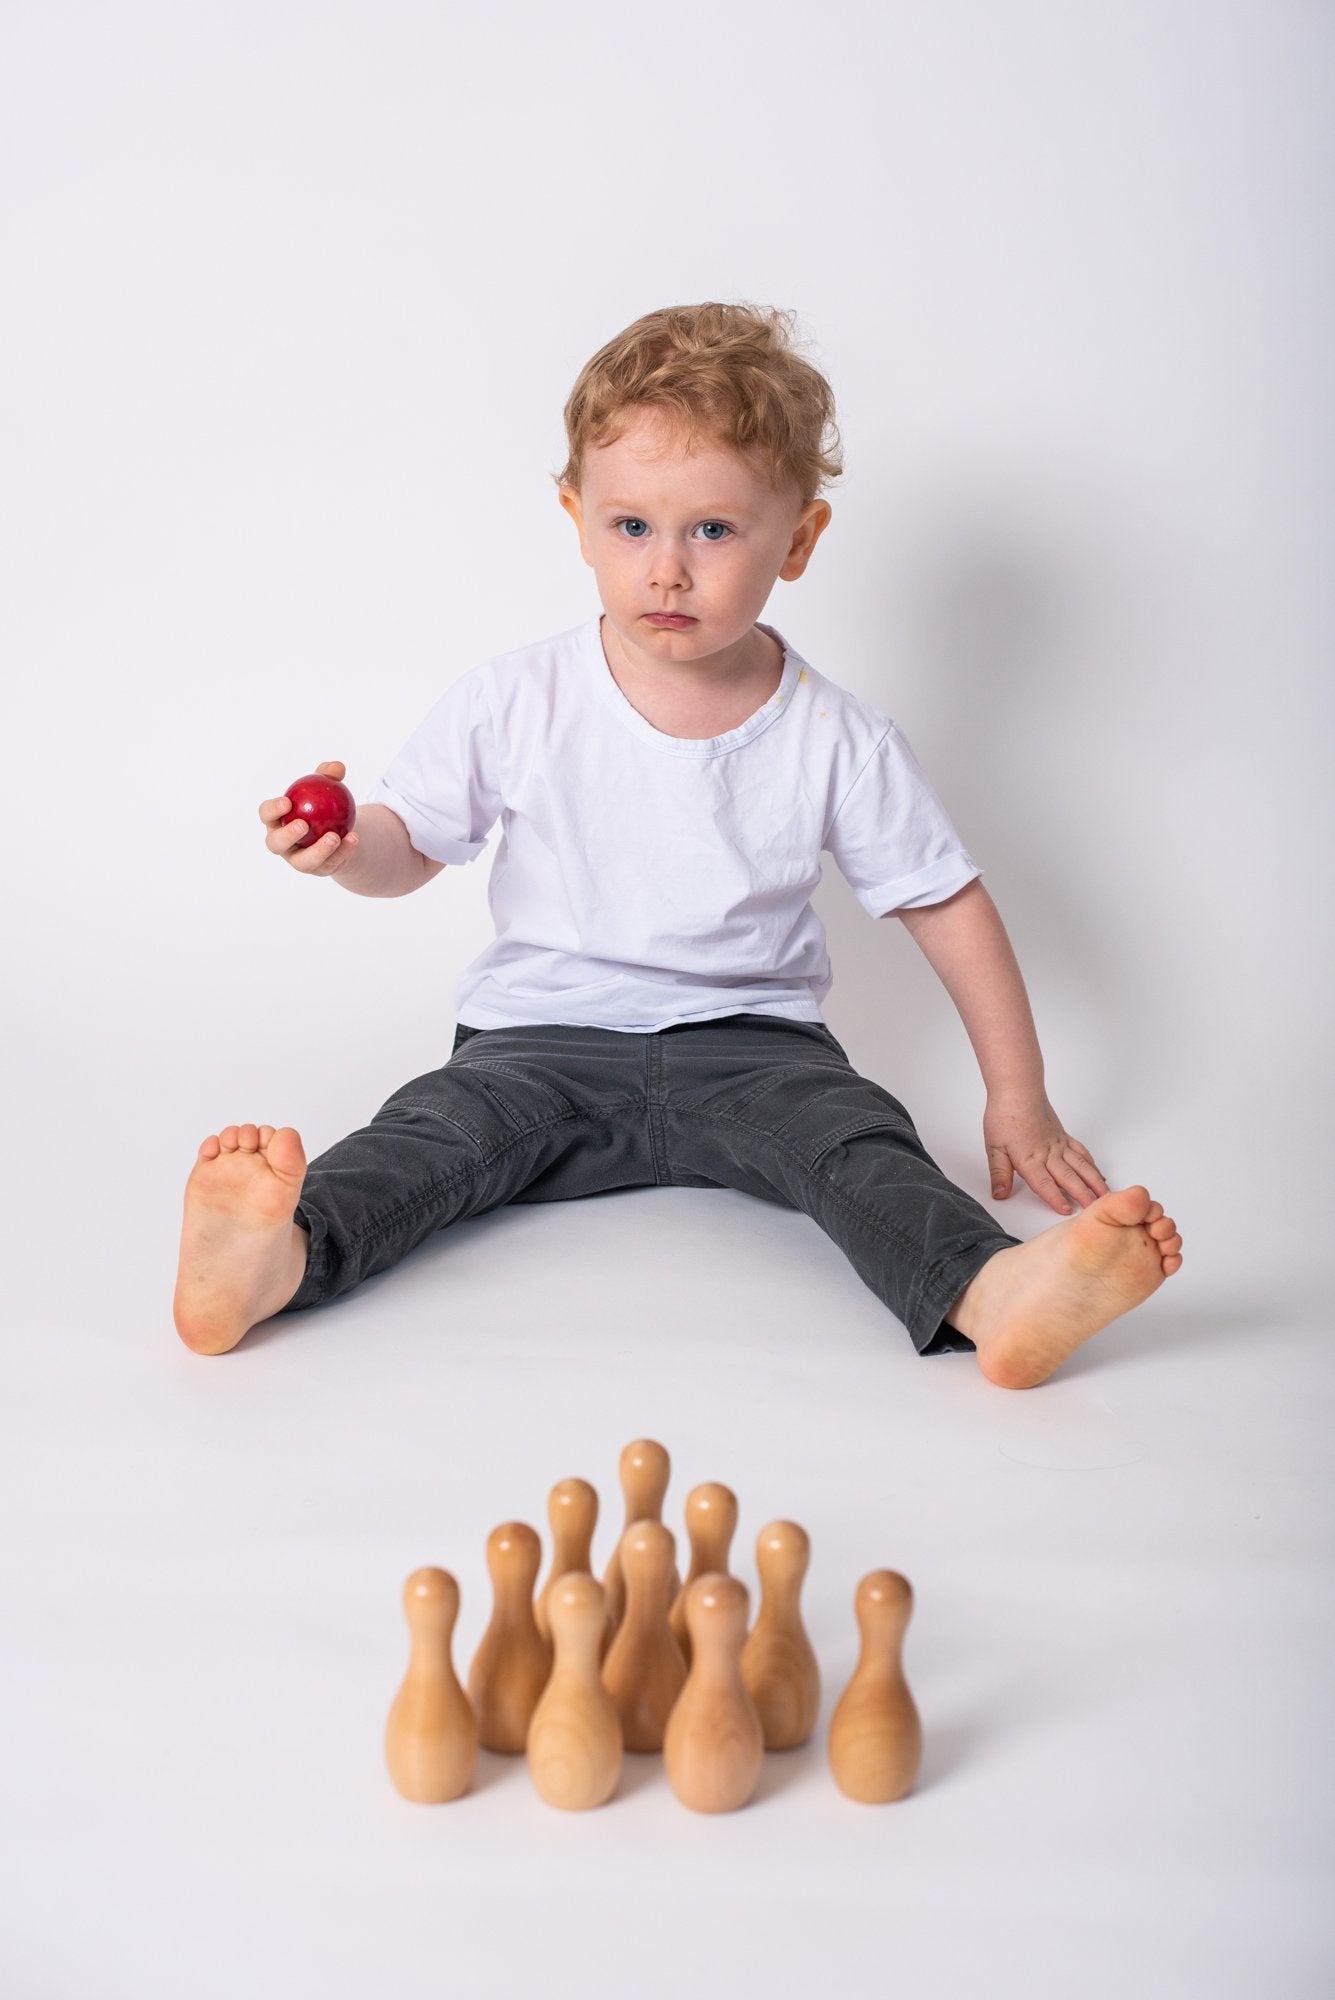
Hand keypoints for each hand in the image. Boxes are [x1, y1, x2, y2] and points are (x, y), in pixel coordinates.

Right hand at [259, 761, 361, 875]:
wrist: (338, 832)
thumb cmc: (322, 806)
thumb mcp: (325, 789)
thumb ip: (328, 776)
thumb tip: (337, 767)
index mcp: (277, 821)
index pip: (266, 815)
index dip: (272, 810)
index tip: (287, 801)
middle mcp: (282, 844)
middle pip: (275, 843)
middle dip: (286, 836)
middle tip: (303, 825)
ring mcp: (299, 860)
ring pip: (303, 862)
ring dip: (318, 850)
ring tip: (334, 837)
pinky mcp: (319, 870)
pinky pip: (330, 863)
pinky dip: (344, 851)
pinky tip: (354, 838)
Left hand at [983, 1088, 1109, 1215]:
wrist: (1018, 1090)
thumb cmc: (1004, 1115)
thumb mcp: (994, 1147)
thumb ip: (999, 1173)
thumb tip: (1000, 1194)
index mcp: (1030, 1159)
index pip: (1044, 1183)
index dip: (1056, 1198)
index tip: (1068, 1211)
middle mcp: (1048, 1154)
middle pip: (1068, 1177)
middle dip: (1083, 1195)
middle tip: (1096, 1208)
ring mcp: (1059, 1145)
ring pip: (1081, 1166)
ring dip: (1094, 1182)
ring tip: (1106, 1195)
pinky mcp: (1063, 1137)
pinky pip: (1082, 1152)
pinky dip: (1091, 1165)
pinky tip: (1098, 1174)